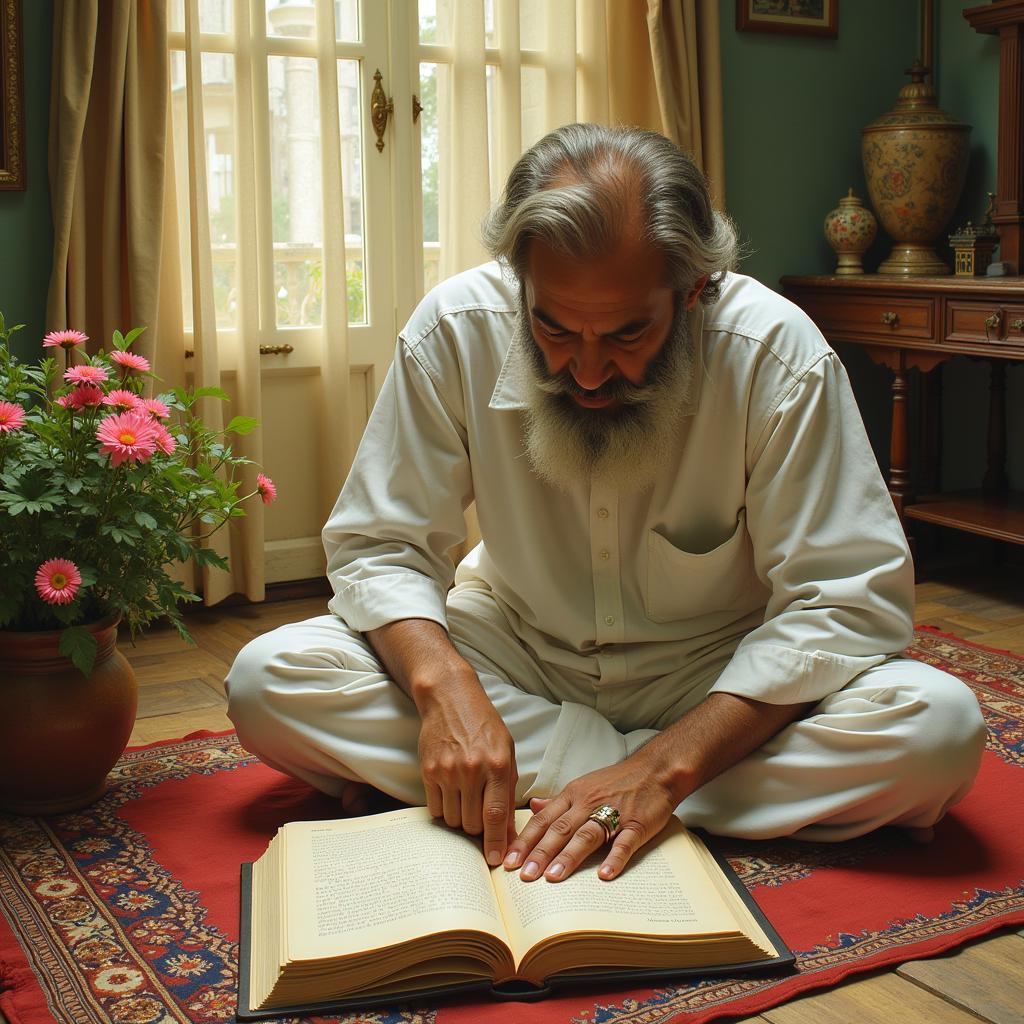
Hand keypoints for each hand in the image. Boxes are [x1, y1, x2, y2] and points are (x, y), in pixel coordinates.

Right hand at [417, 675, 518, 866]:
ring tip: (466, 802)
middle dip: (479, 830)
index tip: (497, 861)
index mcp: (497, 765)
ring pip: (453, 819)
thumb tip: (508, 831)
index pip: (496, 815)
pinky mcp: (428, 771)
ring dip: (460, 820)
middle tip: (481, 821)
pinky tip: (451, 795)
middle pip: (472, 823)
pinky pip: (435, 808)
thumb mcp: (506, 752)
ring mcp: (447, 771)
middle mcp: (472, 770)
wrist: (450, 699)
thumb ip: (508, 791)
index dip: (497, 843)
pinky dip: (444, 810)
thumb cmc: (484, 726)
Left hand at [502, 755, 677, 881]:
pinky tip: (604, 875)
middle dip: (540, 853)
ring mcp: (614, 813)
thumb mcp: (582, 785)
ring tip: (553, 878)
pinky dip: (615, 858)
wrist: (655, 770)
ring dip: (569, 857)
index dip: (525, 841)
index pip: (543, 820)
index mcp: (573, 796)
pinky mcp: (638, 823)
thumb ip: (558, 801)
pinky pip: (625, 842)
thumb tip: (532, 807)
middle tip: (523, 875)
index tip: (509, 861)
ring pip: (587, 835)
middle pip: (560, 829)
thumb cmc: (616, 781)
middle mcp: (589, 804)